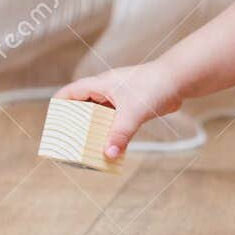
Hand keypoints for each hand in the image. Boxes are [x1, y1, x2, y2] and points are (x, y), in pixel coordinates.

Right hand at [53, 61, 183, 160]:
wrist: (180, 79)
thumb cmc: (154, 87)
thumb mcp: (133, 113)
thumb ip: (120, 134)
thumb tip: (107, 156)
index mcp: (101, 84)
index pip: (71, 92)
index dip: (59, 106)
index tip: (53, 124)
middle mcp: (108, 89)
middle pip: (83, 106)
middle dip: (76, 123)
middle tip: (69, 142)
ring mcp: (121, 97)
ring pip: (101, 115)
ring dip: (95, 130)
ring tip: (88, 148)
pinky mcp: (133, 105)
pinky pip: (116, 120)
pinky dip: (112, 132)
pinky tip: (111, 147)